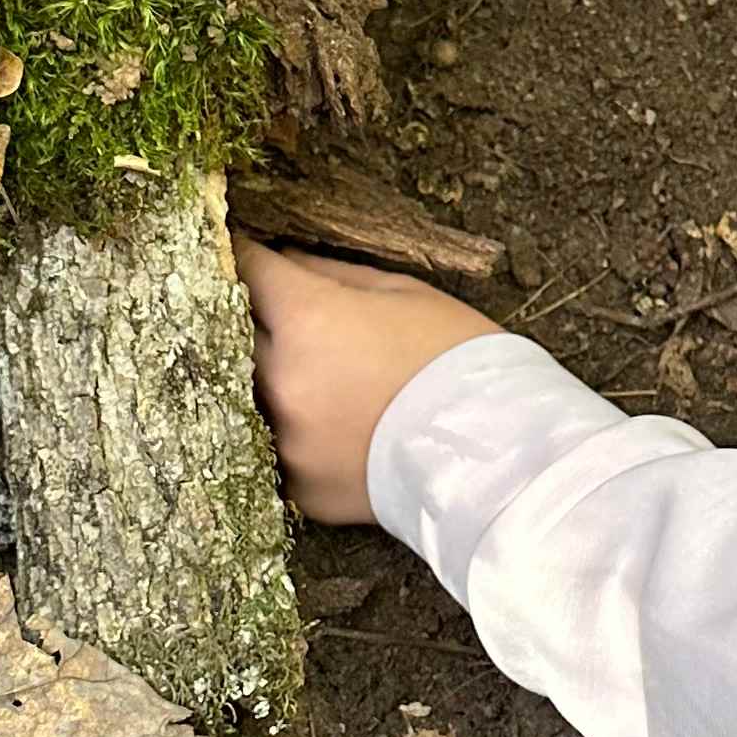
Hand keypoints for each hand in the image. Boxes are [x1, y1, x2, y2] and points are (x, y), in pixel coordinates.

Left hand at [238, 239, 497, 526]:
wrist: (499, 453)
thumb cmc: (460, 358)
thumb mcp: (405, 293)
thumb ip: (333, 275)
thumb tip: (288, 263)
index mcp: (308, 319)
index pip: (250, 270)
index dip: (246, 255)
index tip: (243, 249)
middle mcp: (282, 380)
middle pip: (237, 337)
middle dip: (258, 324)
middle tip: (284, 320)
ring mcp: (287, 440)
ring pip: (254, 398)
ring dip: (277, 384)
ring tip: (322, 383)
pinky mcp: (300, 487)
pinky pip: (283, 450)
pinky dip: (304, 438)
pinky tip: (340, 434)